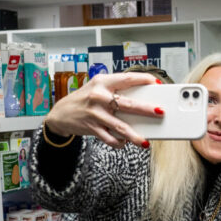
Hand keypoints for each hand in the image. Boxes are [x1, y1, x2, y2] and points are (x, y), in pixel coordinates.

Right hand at [43, 73, 163, 148]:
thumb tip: (141, 100)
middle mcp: (98, 96)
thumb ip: (116, 91)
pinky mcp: (91, 127)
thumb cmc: (85, 99)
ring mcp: (95, 113)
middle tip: (160, 112)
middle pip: (127, 104)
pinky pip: (109, 138)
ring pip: (120, 126)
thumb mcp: (98, 88)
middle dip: (146, 109)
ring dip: (134, 135)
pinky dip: (119, 142)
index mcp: (102, 82)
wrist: (61, 113)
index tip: (157, 82)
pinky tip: (125, 142)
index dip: (144, 79)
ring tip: (145, 142)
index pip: (127, 78)